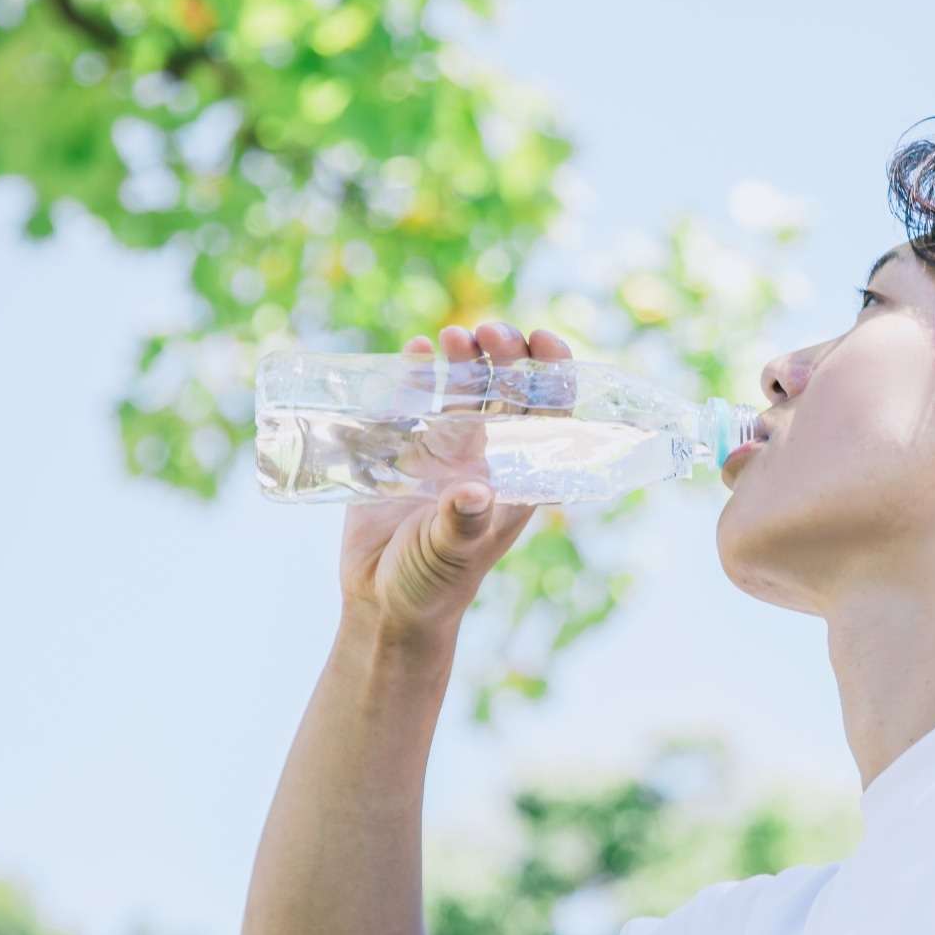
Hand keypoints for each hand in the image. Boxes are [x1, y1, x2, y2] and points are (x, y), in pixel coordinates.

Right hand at [338, 321, 573, 646]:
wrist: (383, 604)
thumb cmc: (431, 586)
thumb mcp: (450, 554)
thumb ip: (461, 523)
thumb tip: (474, 490)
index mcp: (514, 476)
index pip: (548, 414)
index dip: (552, 373)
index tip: (542, 339)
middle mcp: (486, 456)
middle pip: (508, 390)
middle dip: (505, 355)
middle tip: (488, 331)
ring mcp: (446, 451)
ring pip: (465, 389)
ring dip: (465, 357)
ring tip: (451, 336)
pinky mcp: (403, 452)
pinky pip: (414, 401)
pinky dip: (416, 373)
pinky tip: (414, 350)